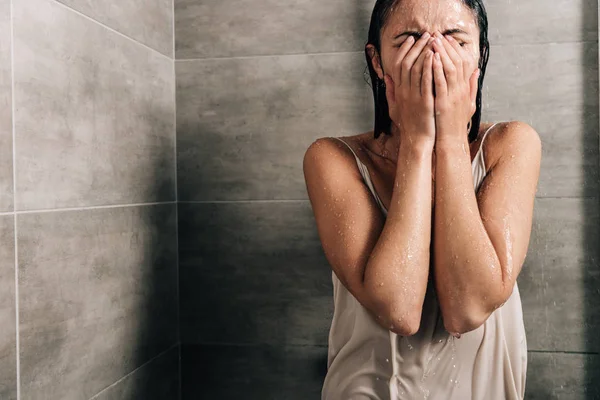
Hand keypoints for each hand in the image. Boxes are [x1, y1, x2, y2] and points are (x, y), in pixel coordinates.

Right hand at [384, 32, 435, 147]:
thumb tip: (387, 77)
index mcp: (398, 92)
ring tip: (432, 41)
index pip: (398, 65)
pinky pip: (426, 81)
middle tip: (426, 35)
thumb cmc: (408, 125)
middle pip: (407, 63)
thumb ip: (391, 92)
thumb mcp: (394, 108)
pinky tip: (435, 57)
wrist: (416, 141)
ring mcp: (414, 97)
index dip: (404, 50)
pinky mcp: (424, 103)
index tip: (412, 40)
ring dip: (424, 53)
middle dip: (417, 47)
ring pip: (416, 70)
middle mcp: (404, 92)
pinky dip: (430, 68)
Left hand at [431, 32, 479, 143]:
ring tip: (434, 41)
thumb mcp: (468, 103)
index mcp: (464, 89)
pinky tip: (433, 59)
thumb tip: (476, 70)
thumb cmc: (456, 123)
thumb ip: (471, 86)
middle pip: (457, 62)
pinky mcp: (443, 102)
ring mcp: (453, 96)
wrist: (451, 141)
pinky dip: (438, 69)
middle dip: (447, 47)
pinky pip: (441, 82)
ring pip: (450, 69)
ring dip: (442, 53)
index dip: (456, 49)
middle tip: (438, 35)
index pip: (463, 63)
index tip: (448, 39)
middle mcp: (461, 90)